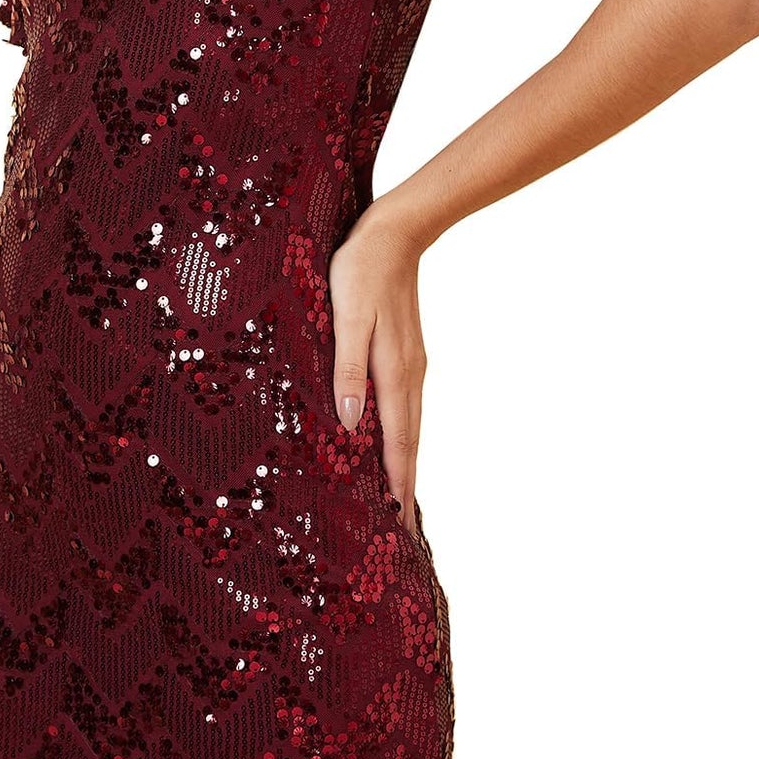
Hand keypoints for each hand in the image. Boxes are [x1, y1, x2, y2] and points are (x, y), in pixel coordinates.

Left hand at [327, 202, 428, 537]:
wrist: (396, 231)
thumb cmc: (361, 271)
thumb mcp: (346, 316)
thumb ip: (347, 368)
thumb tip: (349, 422)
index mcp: (394, 372)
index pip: (398, 442)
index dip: (398, 483)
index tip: (400, 522)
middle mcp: (409, 374)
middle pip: (410, 440)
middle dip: (406, 484)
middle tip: (405, 526)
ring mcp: (412, 362)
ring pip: (410, 423)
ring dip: (407, 460)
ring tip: (400, 493)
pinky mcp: (407, 350)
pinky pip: (406, 404)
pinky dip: (404, 432)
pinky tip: (394, 437)